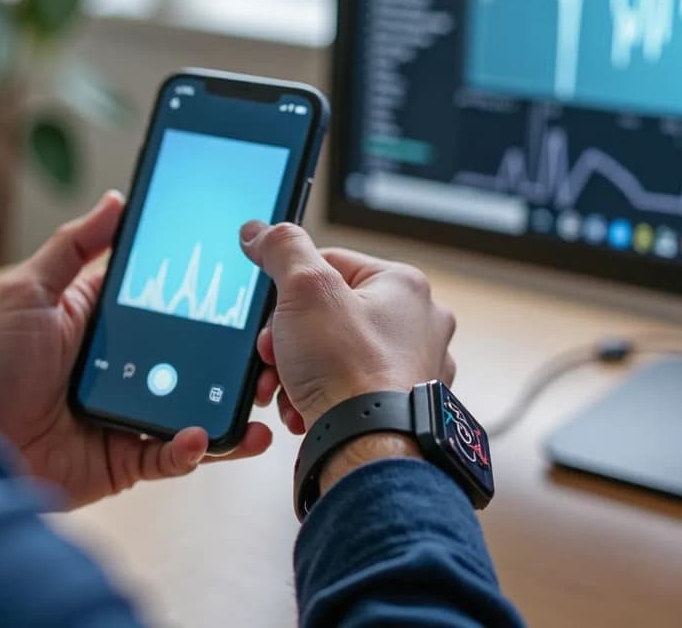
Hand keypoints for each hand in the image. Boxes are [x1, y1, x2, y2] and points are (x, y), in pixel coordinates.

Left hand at [0, 193, 273, 509]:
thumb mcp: (28, 291)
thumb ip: (74, 247)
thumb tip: (117, 200)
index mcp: (104, 323)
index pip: (164, 300)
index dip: (201, 293)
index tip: (242, 281)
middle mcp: (124, 367)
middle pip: (191, 357)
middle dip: (231, 353)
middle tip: (265, 344)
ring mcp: (128, 413)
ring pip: (194, 407)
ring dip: (229, 403)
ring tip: (258, 395)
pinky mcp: (126, 459)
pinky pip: (170, 455)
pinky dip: (192, 448)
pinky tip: (203, 436)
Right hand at [239, 222, 456, 434]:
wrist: (368, 450)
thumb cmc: (348, 373)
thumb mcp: (305, 290)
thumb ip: (283, 249)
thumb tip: (262, 231)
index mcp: (404, 286)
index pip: (330, 264)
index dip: (289, 291)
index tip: (271, 317)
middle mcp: (420, 324)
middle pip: (331, 314)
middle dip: (291, 339)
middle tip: (273, 357)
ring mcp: (416, 368)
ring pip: (337, 355)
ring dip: (300, 370)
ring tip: (286, 390)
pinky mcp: (403, 405)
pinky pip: (350, 391)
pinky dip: (322, 397)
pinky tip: (305, 410)